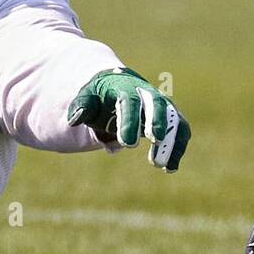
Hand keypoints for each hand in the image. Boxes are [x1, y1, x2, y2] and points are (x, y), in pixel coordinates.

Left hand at [66, 66, 190, 171]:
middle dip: (158, 122)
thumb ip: (81, 107)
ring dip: (172, 141)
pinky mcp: (170, 117)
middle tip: (155, 141)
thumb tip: (74, 119)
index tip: (127, 142)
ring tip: (162, 165)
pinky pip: (180, 131)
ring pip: (174, 119)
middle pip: (157, 105)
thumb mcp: (86, 98)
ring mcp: (161, 105)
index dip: (130, 121)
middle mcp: (147, 93)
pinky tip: (170, 168)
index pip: (129, 102)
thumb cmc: (99, 96)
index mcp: (124, 88)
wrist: (117, 84)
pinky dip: (178, 148)